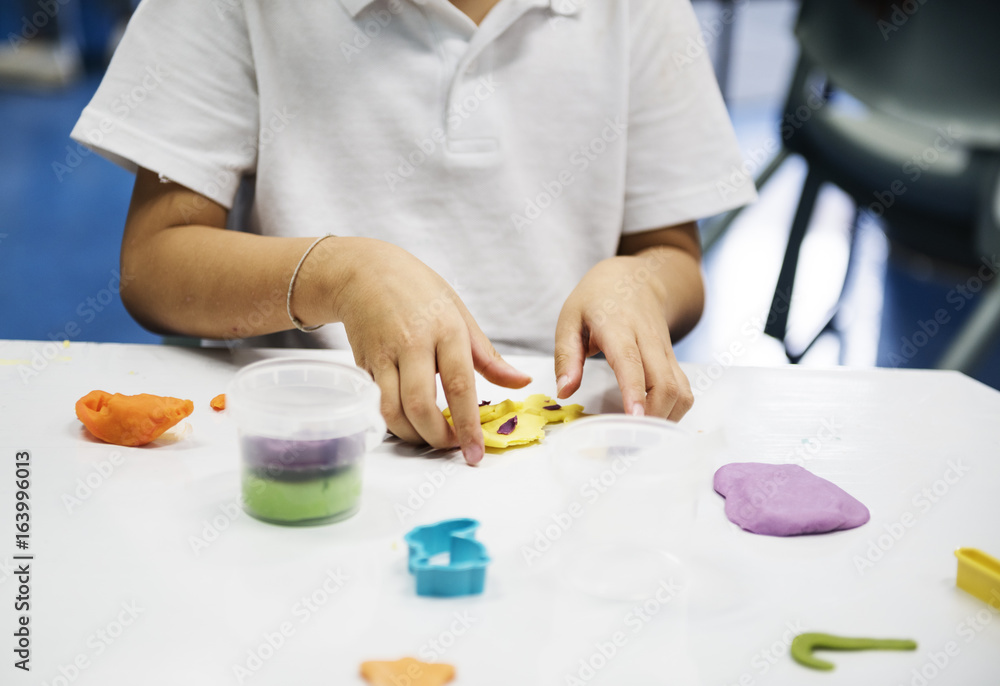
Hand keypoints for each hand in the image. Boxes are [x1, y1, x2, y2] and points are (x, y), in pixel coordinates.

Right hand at [333, 239, 530, 463]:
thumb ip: (488, 356)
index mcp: (445, 329)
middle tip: (452, 447)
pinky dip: (393, 423)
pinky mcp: (364, 365)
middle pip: (421, 405)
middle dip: (437, 438)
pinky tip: (409, 424)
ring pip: (392, 411)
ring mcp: (384, 355)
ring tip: (430, 439)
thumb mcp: (459, 313)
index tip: (476, 453)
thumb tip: (521, 382)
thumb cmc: (418, 291)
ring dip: (412, 436)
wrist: (364, 272)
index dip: (468, 425)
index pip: (459, 386)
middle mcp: (412, 343)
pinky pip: (376, 404)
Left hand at [554, 254, 694, 420]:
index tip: (634, 417)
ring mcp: (665, 350)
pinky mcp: (673, 360)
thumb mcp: (570, 319)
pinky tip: (654, 421)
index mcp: (617, 326)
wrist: (635, 278)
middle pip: (664, 381)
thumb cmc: (595, 299)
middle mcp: (648, 339)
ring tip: (642, 435)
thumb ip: (566, 356)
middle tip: (630, 439)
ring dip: (666, 417)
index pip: (630, 360)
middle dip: (653, 415)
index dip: (634, 390)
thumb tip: (564, 391)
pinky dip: (674, 411)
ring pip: (680, 388)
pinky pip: (684, 389)